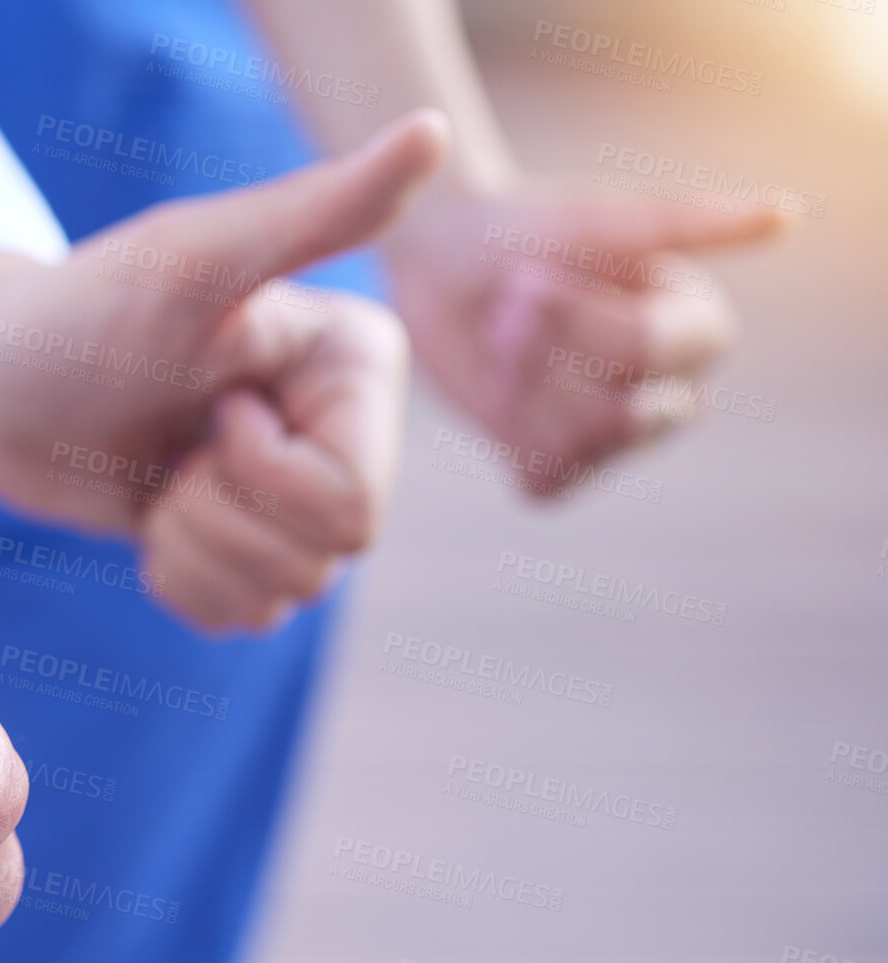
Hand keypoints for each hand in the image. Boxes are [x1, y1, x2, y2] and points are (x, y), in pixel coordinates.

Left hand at [0, 111, 448, 632]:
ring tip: (156, 480)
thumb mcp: (191, 264)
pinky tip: (152, 520)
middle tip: (169, 452)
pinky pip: (247, 616)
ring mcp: (293, 488)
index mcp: (357, 367)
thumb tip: (429, 128)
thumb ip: (314, 213)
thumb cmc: (78, 312)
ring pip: (287, 593)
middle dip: (217, 519)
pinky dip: (184, 582)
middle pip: (325, 557)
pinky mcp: (243, 538)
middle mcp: (343, 427)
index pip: (354, 506)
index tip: (207, 410)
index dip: (261, 480)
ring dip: (193, 550)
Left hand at [380, 183, 783, 492]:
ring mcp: (619, 440)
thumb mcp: (598, 222)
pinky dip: (507, 438)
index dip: (573, 321)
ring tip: (501, 349)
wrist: (442, 264)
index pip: (645, 350)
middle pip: (616, 414)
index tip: (526, 280)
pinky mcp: (560, 468)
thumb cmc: (528, 233)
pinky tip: (500, 393)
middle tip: (505, 314)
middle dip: (540, 360)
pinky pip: (545, 482)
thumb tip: (784, 216)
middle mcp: (673, 393)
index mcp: (698, 329)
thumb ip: (687, 225)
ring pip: (577, 449)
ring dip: (517, 393)